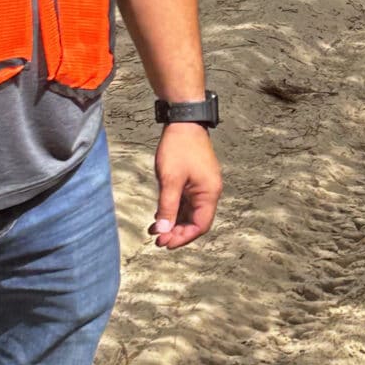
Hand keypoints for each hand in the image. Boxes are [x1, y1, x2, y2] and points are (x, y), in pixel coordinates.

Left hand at [149, 123, 221, 248]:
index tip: (165, 243)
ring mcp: (202, 186)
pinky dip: (174, 210)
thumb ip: (167, 207)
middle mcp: (209, 192)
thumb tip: (163, 230)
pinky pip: (186, 202)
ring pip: (190, 212)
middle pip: (196, 221)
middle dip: (177, 232)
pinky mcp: (195, 180)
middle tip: (158, 240)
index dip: (183, 237)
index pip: (200, 225)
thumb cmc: (180, 148)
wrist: (184, 121)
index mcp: (209, 193)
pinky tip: (159, 215)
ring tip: (155, 230)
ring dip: (174, 222)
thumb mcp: (170, 180)